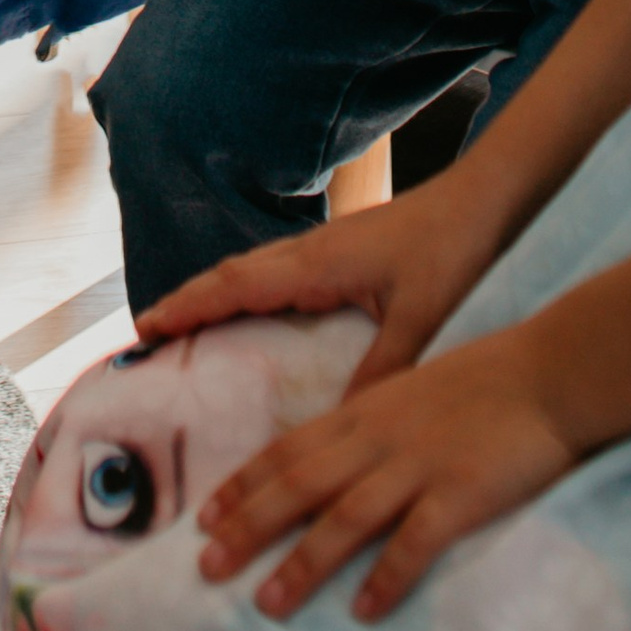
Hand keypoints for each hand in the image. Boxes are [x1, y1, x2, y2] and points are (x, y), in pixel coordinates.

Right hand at [141, 168, 507, 390]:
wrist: (484, 202)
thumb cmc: (453, 252)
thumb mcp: (419, 320)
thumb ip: (379, 372)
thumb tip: (339, 428)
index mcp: (317, 264)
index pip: (235, 285)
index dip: (189, 306)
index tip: (145, 327)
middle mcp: (311, 251)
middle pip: (232, 273)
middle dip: (189, 301)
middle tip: (148, 335)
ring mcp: (326, 248)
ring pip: (253, 269)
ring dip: (216, 294)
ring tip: (187, 327)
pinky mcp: (344, 251)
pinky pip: (278, 272)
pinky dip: (249, 292)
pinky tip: (258, 315)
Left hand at [198, 330, 579, 623]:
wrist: (548, 372)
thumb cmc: (484, 380)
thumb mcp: (411, 391)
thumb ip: (372, 421)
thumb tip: (335, 456)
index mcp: (365, 410)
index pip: (288, 448)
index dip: (244, 483)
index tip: (204, 516)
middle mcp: (379, 437)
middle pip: (300, 485)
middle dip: (250, 527)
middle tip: (206, 566)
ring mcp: (418, 466)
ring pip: (345, 518)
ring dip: (303, 564)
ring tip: (268, 604)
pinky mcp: (460, 493)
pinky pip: (415, 542)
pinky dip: (386, 577)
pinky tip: (363, 611)